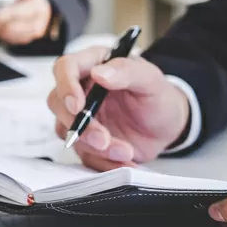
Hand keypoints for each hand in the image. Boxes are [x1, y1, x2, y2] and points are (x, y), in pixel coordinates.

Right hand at [47, 47, 189, 170]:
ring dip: (94, 147)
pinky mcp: (86, 141)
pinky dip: (104, 162)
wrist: (168, 127)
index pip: (66, 67)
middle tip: (103, 139)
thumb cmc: (158, 97)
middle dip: (80, 125)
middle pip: (58, 102)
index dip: (66, 86)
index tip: (78, 106)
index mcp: (94, 64)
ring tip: (126, 151)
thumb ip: (126, 71)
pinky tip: (125, 161)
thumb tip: (99, 73)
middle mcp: (82, 90)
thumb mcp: (151, 79)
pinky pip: (85, 155)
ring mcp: (82, 117)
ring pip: (68, 132)